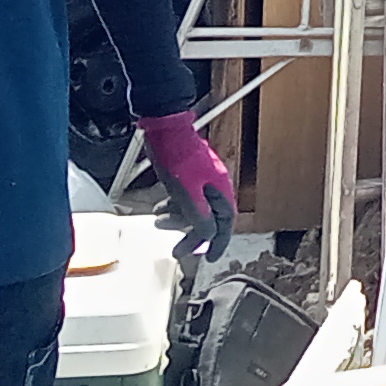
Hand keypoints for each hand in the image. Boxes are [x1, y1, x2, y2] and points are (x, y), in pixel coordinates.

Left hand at [139, 108, 237, 261]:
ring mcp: (201, 179)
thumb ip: (199, 216)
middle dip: (192, 235)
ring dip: (178, 220)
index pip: (226, 222)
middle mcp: (214, 185)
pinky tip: (159, 209)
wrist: (166, 128)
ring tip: (160, 225)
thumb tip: (208, 235)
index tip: (210, 257)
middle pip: (208, 218)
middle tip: (178, 250)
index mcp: (220, 190)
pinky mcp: (187, 174)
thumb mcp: (188, 194)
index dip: (219, 242)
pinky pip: (185, 197)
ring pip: (194, 208)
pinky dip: (173, 206)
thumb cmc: (178, 157)